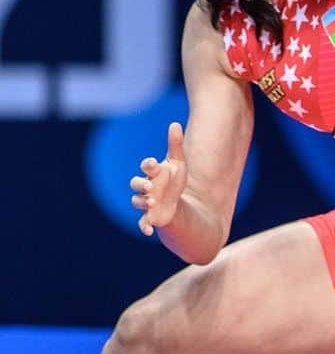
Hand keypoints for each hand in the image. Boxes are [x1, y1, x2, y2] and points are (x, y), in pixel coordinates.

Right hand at [130, 121, 187, 236]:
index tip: (154, 163)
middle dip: (141, 184)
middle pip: (136, 184)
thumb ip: (175, 145)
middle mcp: (146, 187)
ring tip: (154, 201)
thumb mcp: (179, 164)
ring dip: (143, 201)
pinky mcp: (150, 217)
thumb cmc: (175, 181)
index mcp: (152, 173)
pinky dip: (144, 226)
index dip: (148, 165)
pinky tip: (150, 230)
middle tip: (151, 186)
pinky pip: (142, 222)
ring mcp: (147, 202)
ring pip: (137, 201)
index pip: (146, 167)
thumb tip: (174, 123)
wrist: (178, 204)